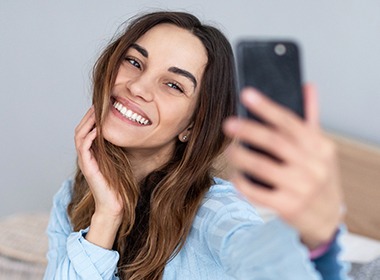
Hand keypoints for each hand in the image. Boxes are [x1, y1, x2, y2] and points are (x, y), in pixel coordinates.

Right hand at [75, 106, 122, 247]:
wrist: (115, 204)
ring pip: (80, 136)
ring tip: (96, 112)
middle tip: (97, 105)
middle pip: (81, 130)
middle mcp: (86, 156)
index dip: (92, 118)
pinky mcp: (88, 168)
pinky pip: (84, 148)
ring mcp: (86, 162)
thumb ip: (117, 148)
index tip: (102, 106)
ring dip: (87, 123)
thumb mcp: (119, 161)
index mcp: (92, 154)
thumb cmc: (119, 184)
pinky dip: (89, 137)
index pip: (87, 130)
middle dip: (88, 116)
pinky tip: (97, 129)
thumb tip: (127, 134)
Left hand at [223, 85, 343, 248]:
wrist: (327, 219)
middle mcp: (313, 166)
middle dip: (249, 130)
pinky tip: (235, 176)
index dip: (267, 107)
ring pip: (263, 167)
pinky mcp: (288, 207)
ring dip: (241, 156)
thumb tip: (307, 87)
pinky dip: (243, 183)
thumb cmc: (319, 177)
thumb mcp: (320, 150)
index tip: (246, 93)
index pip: (290, 122)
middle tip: (228, 123)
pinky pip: (258, 193)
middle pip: (275, 142)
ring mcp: (301, 188)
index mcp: (320, 147)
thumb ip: (310, 119)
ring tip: (228, 150)